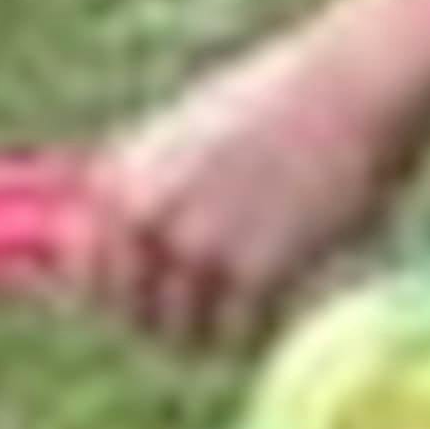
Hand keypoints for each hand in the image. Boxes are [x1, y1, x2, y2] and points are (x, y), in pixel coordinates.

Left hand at [71, 27, 429, 355]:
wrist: (344, 91)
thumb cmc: (274, 104)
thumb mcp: (183, 131)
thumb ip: (146, 181)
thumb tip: (116, 234)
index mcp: (119, 176)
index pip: (84, 271)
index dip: (110, 297)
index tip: (140, 306)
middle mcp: (144, 214)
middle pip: (128, 311)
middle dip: (157, 323)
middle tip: (195, 321)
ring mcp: (196, 246)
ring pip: (179, 334)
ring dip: (206, 335)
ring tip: (238, 315)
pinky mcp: (254, 273)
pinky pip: (235, 337)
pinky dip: (249, 336)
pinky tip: (269, 313)